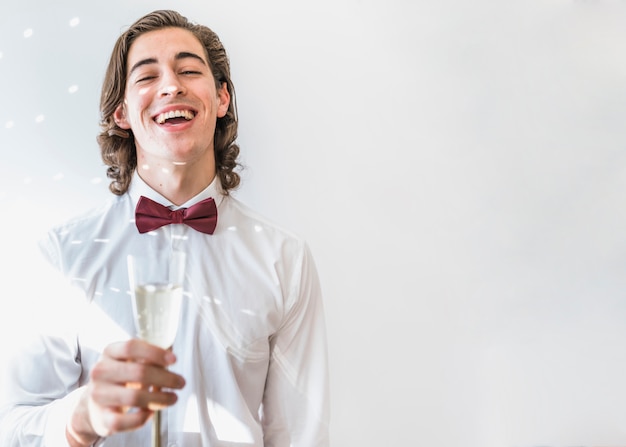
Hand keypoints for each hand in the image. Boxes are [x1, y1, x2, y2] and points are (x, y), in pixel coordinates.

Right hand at [66, 339, 185, 445]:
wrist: (94, 406)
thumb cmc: (119, 379)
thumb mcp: (129, 362)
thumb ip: (148, 358)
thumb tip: (170, 359)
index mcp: (109, 352)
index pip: (131, 347)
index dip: (155, 353)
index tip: (173, 360)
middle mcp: (100, 372)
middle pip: (139, 372)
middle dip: (166, 378)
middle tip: (181, 382)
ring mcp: (99, 395)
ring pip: (135, 397)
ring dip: (160, 398)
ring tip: (173, 398)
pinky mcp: (102, 418)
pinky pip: (127, 420)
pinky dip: (143, 417)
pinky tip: (151, 412)